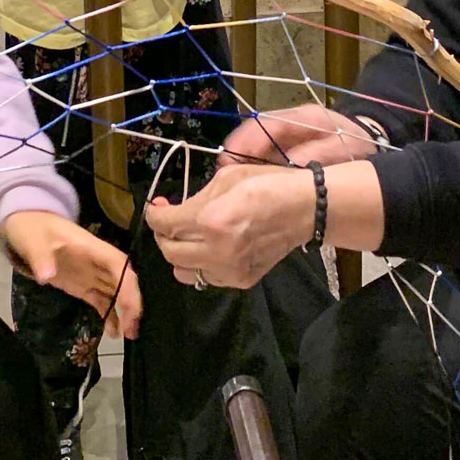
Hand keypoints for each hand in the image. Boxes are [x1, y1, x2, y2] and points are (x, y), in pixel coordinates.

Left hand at [3, 210, 141, 338]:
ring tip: (128, 335)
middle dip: (131, 304)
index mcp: (91, 247)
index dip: (128, 285)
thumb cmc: (32, 227)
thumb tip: (47, 277)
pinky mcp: (83, 285)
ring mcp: (91, 274)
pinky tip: (112, 332)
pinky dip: (108, 315)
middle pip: (123, 281)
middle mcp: (97, 261)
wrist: (26, 223)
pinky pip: (101, 300)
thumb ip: (40, 256)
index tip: (131, 308)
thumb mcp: (32, 239)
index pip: (118, 265)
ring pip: (116, 292)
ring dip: (124, 312)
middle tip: (133, 330)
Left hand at [146, 166, 315, 289]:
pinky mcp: (242, 280)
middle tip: (169, 221)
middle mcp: (217, 251)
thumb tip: (174, 209)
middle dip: (163, 234)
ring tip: (187, 238)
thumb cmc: (267, 185)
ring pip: (183, 271)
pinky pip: (206, 279)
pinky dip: (201, 265)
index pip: (165, 224)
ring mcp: (230, 270)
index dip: (154, 214)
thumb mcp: (226, 178)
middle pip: (169, 251)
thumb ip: (196, 197)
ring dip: (179, 253)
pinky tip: (210, 249)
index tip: (156, 207)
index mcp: (211, 220)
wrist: (304, 209)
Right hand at [220, 106, 377, 168]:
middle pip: (252, 131)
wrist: (368, 142)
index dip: (245, 141)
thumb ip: (317, 156)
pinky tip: (244, 185)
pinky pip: (261, 153)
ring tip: (227, 183)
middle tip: (222, 177)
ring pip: (253, 142)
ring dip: (240, 161)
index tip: (230, 160)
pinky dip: (250, 167)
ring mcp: (285, 133)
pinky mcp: (284, 146)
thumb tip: (288, 167)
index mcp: (303, 118)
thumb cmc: (357, 146)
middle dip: (235, 152)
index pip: (266, 124)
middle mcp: (289, 121)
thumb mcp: (343, 151)